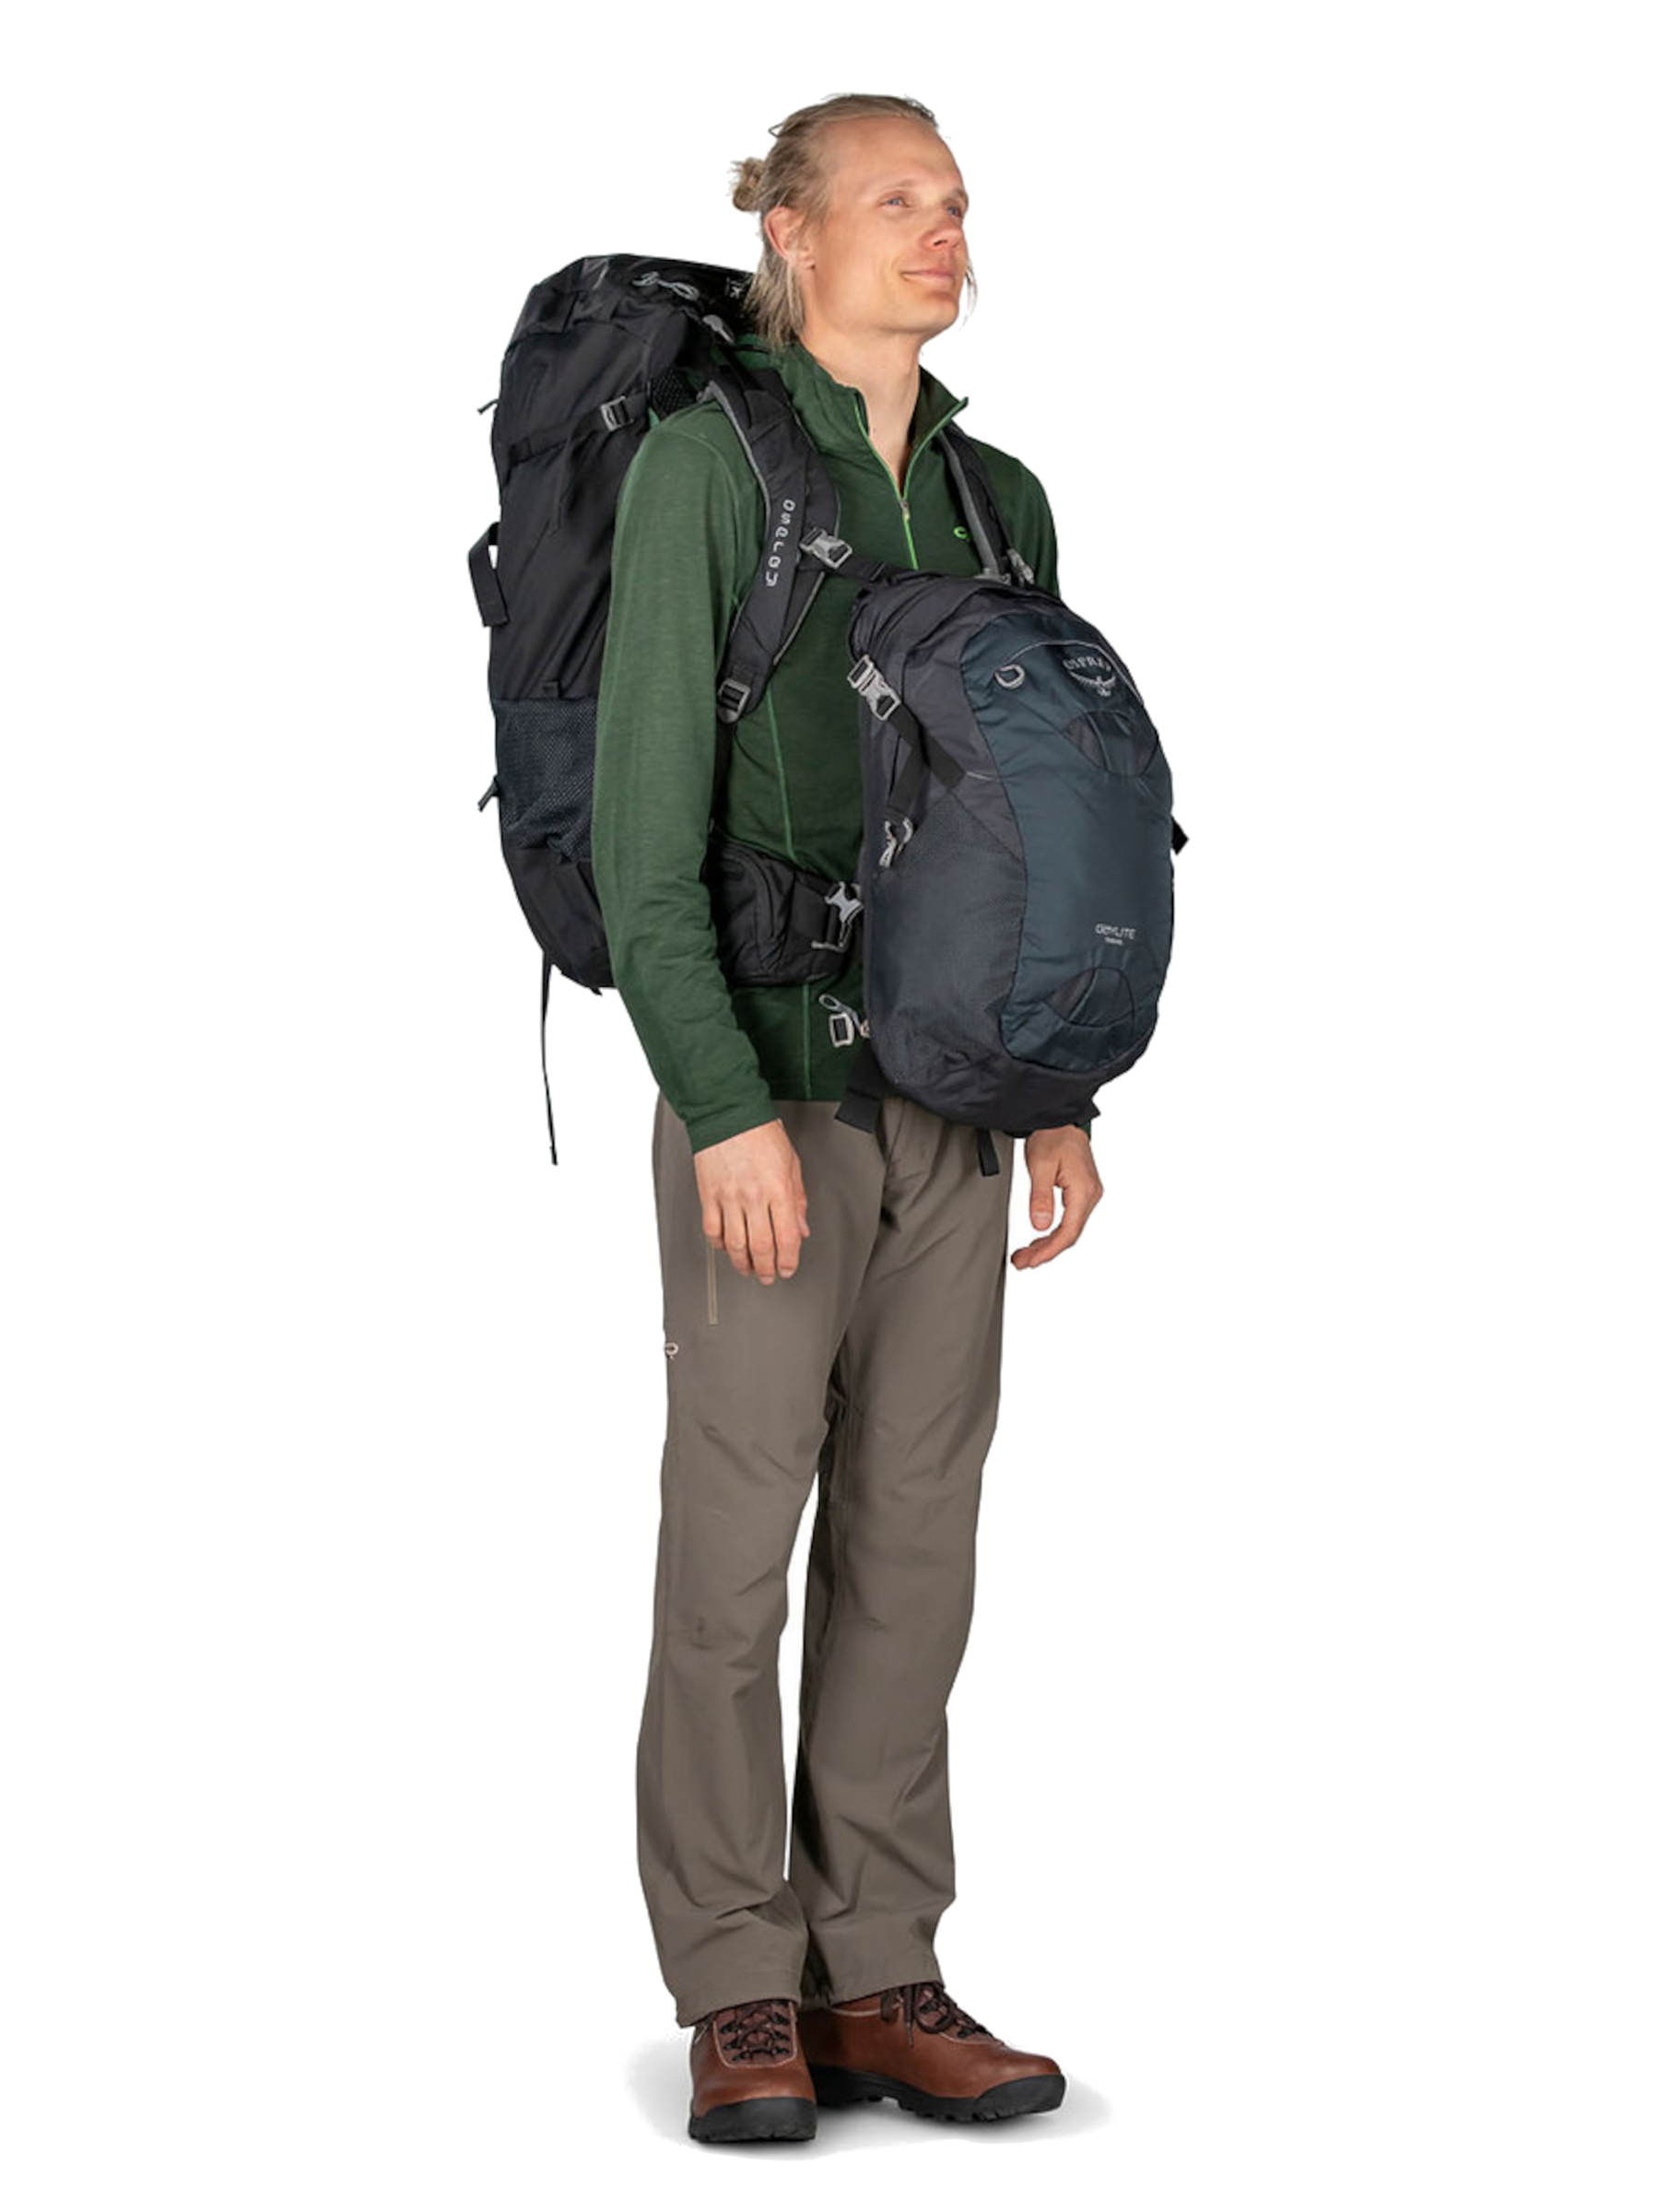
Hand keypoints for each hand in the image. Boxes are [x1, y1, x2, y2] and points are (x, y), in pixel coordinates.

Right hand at [693, 1117, 810, 1285]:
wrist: (728, 1113)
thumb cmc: (761, 1133)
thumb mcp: (791, 1164)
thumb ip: (797, 1200)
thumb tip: (801, 1228)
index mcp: (778, 1189)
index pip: (787, 1237)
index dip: (789, 1260)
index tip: (788, 1268)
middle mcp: (754, 1196)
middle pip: (762, 1247)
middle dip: (766, 1269)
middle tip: (767, 1276)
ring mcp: (729, 1197)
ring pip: (735, 1244)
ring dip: (743, 1263)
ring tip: (748, 1268)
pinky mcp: (709, 1195)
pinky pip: (712, 1230)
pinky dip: (719, 1245)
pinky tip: (727, 1247)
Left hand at [1009, 1126, 1101, 1269]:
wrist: (1061, 1120)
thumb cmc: (1052, 1136)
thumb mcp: (1041, 1166)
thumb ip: (1041, 1198)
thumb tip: (1040, 1226)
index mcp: (1083, 1190)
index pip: (1068, 1231)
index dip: (1049, 1250)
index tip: (1031, 1261)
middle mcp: (1091, 1195)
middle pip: (1070, 1234)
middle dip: (1045, 1251)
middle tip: (1022, 1262)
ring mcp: (1089, 1194)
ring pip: (1070, 1229)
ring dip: (1048, 1243)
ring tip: (1026, 1254)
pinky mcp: (1082, 1192)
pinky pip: (1071, 1220)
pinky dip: (1054, 1232)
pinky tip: (1040, 1239)